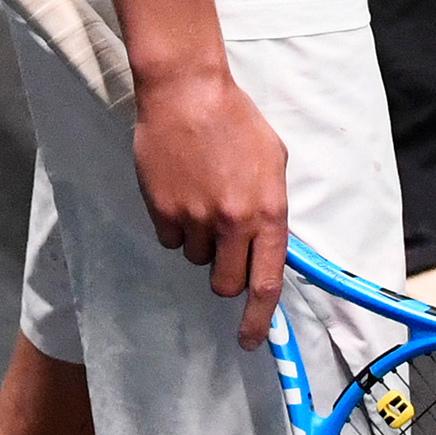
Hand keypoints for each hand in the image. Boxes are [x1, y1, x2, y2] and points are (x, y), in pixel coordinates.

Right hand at [132, 66, 288, 347]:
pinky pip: (170, 241)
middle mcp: (233, 222)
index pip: (266, 281)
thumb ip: (270, 206)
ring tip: (204, 197)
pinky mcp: (163, 213)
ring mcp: (195, 220)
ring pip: (196, 259)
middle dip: (226, 275)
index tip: (252, 340)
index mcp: (268, 209)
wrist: (188, 95)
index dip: (259, 318)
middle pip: (226, 284)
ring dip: (201, 241)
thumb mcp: (273, 160)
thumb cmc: (237, 122)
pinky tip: (181, 193)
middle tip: (225, 247)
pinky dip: (176, 226)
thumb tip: (268, 244)